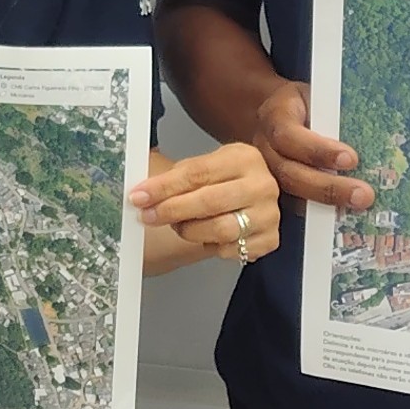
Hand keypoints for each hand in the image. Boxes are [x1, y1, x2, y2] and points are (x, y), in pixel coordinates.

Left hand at [130, 141, 282, 275]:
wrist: (250, 198)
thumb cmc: (222, 182)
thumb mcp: (202, 168)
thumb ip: (175, 178)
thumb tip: (142, 194)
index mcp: (244, 158)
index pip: (198, 172)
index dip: (164, 187)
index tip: (139, 196)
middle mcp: (263, 185)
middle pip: (209, 202)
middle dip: (172, 211)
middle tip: (147, 216)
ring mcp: (269, 214)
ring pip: (220, 230)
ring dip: (190, 231)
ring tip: (179, 225)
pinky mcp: (270, 240)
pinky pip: (230, 250)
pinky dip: (210, 246)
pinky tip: (205, 237)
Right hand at [247, 82, 373, 211]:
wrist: (278, 111)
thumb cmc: (308, 102)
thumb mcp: (319, 96)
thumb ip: (335, 111)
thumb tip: (379, 128)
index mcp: (274, 116)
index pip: (288, 135)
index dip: (317, 150)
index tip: (351, 159)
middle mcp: (263, 147)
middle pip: (288, 173)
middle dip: (327, 187)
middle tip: (362, 195)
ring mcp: (265, 172)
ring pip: (290, 194)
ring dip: (326, 203)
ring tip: (358, 207)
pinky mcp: (275, 189)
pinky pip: (294, 206)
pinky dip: (320, 213)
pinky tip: (345, 216)